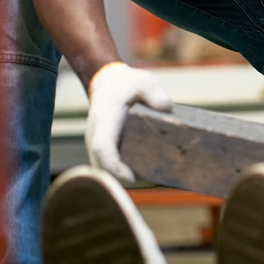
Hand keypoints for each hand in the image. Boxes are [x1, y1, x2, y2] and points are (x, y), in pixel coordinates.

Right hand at [85, 62, 172, 183]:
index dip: (114, 165)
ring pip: (103, 167)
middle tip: (151, 182)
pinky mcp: (103, 146)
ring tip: (151, 179)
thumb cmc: (126, 83)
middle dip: (122, 178)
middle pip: (101, 165)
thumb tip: (168, 108)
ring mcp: (96, 142)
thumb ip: (154, 94)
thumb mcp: (143, 82)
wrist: (108, 82)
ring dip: (122, 177)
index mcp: (105, 119)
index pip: (103, 147)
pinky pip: (107, 164)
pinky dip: (121, 172)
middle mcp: (96, 134)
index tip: (131, 177)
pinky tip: (144, 173)